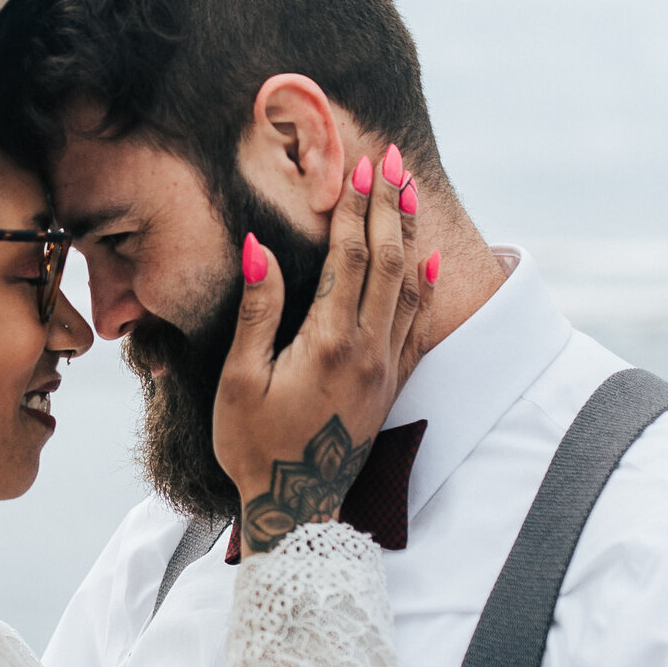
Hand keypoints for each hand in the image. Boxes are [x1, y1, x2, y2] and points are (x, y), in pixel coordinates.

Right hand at [214, 145, 433, 555]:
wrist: (294, 508)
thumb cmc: (253, 444)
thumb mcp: (238, 379)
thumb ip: (257, 311)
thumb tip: (259, 247)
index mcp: (327, 342)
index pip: (349, 257)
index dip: (355, 207)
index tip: (359, 166)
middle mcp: (367, 349)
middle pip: (387, 260)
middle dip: (389, 204)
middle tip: (390, 158)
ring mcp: (385, 368)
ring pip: (409, 286)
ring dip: (409, 234)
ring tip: (409, 190)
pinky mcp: (392, 385)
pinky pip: (419, 325)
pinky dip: (426, 286)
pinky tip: (429, 260)